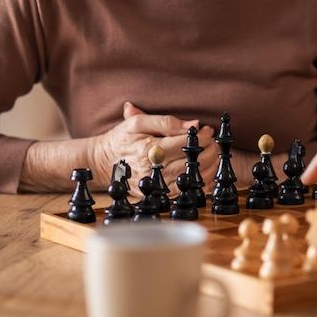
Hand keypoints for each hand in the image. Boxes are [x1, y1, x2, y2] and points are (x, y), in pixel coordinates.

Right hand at [92, 102, 216, 191]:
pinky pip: (182, 192)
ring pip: (188, 179)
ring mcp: (154, 185)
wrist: (103, 162)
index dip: (200, 137)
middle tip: (214, 144)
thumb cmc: (121, 139)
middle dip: (207, 152)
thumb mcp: (136, 122)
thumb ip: (165, 121)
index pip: (182, 144)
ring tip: (213, 156)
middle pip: (188, 162)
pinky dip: (198, 184)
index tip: (207, 131)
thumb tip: (192, 124)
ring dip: (207, 168)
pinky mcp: (155, 195)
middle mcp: (151, 170)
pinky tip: (205, 173)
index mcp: (147, 149)